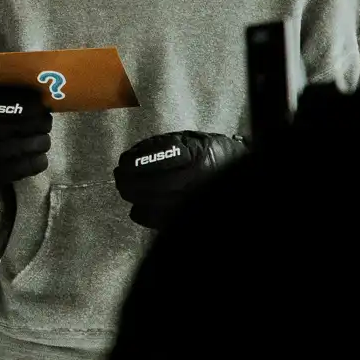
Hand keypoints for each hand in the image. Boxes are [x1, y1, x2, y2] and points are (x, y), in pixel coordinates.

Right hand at [0, 85, 52, 211]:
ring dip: (43, 141)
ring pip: (34, 143)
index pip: (11, 102)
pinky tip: (37, 157)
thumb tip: (33, 95)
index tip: (41, 105)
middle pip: (27, 122)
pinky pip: (31, 165)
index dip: (34, 104)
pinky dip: (39, 160)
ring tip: (40, 140)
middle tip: (44, 123)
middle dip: (43, 122)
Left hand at [113, 131, 247, 229]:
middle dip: (126, 180)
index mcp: (193, 157)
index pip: (152, 162)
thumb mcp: (191, 140)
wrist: (239, 174)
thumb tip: (132, 156)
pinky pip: (152, 219)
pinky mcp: (181, 217)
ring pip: (145, 203)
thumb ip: (162, 145)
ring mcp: (187, 203)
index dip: (133, 162)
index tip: (124, 162)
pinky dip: (141, 212)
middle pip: (144, 185)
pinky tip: (140, 205)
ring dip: (131, 194)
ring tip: (127, 187)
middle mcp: (190, 182)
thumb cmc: (212, 154)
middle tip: (121, 175)